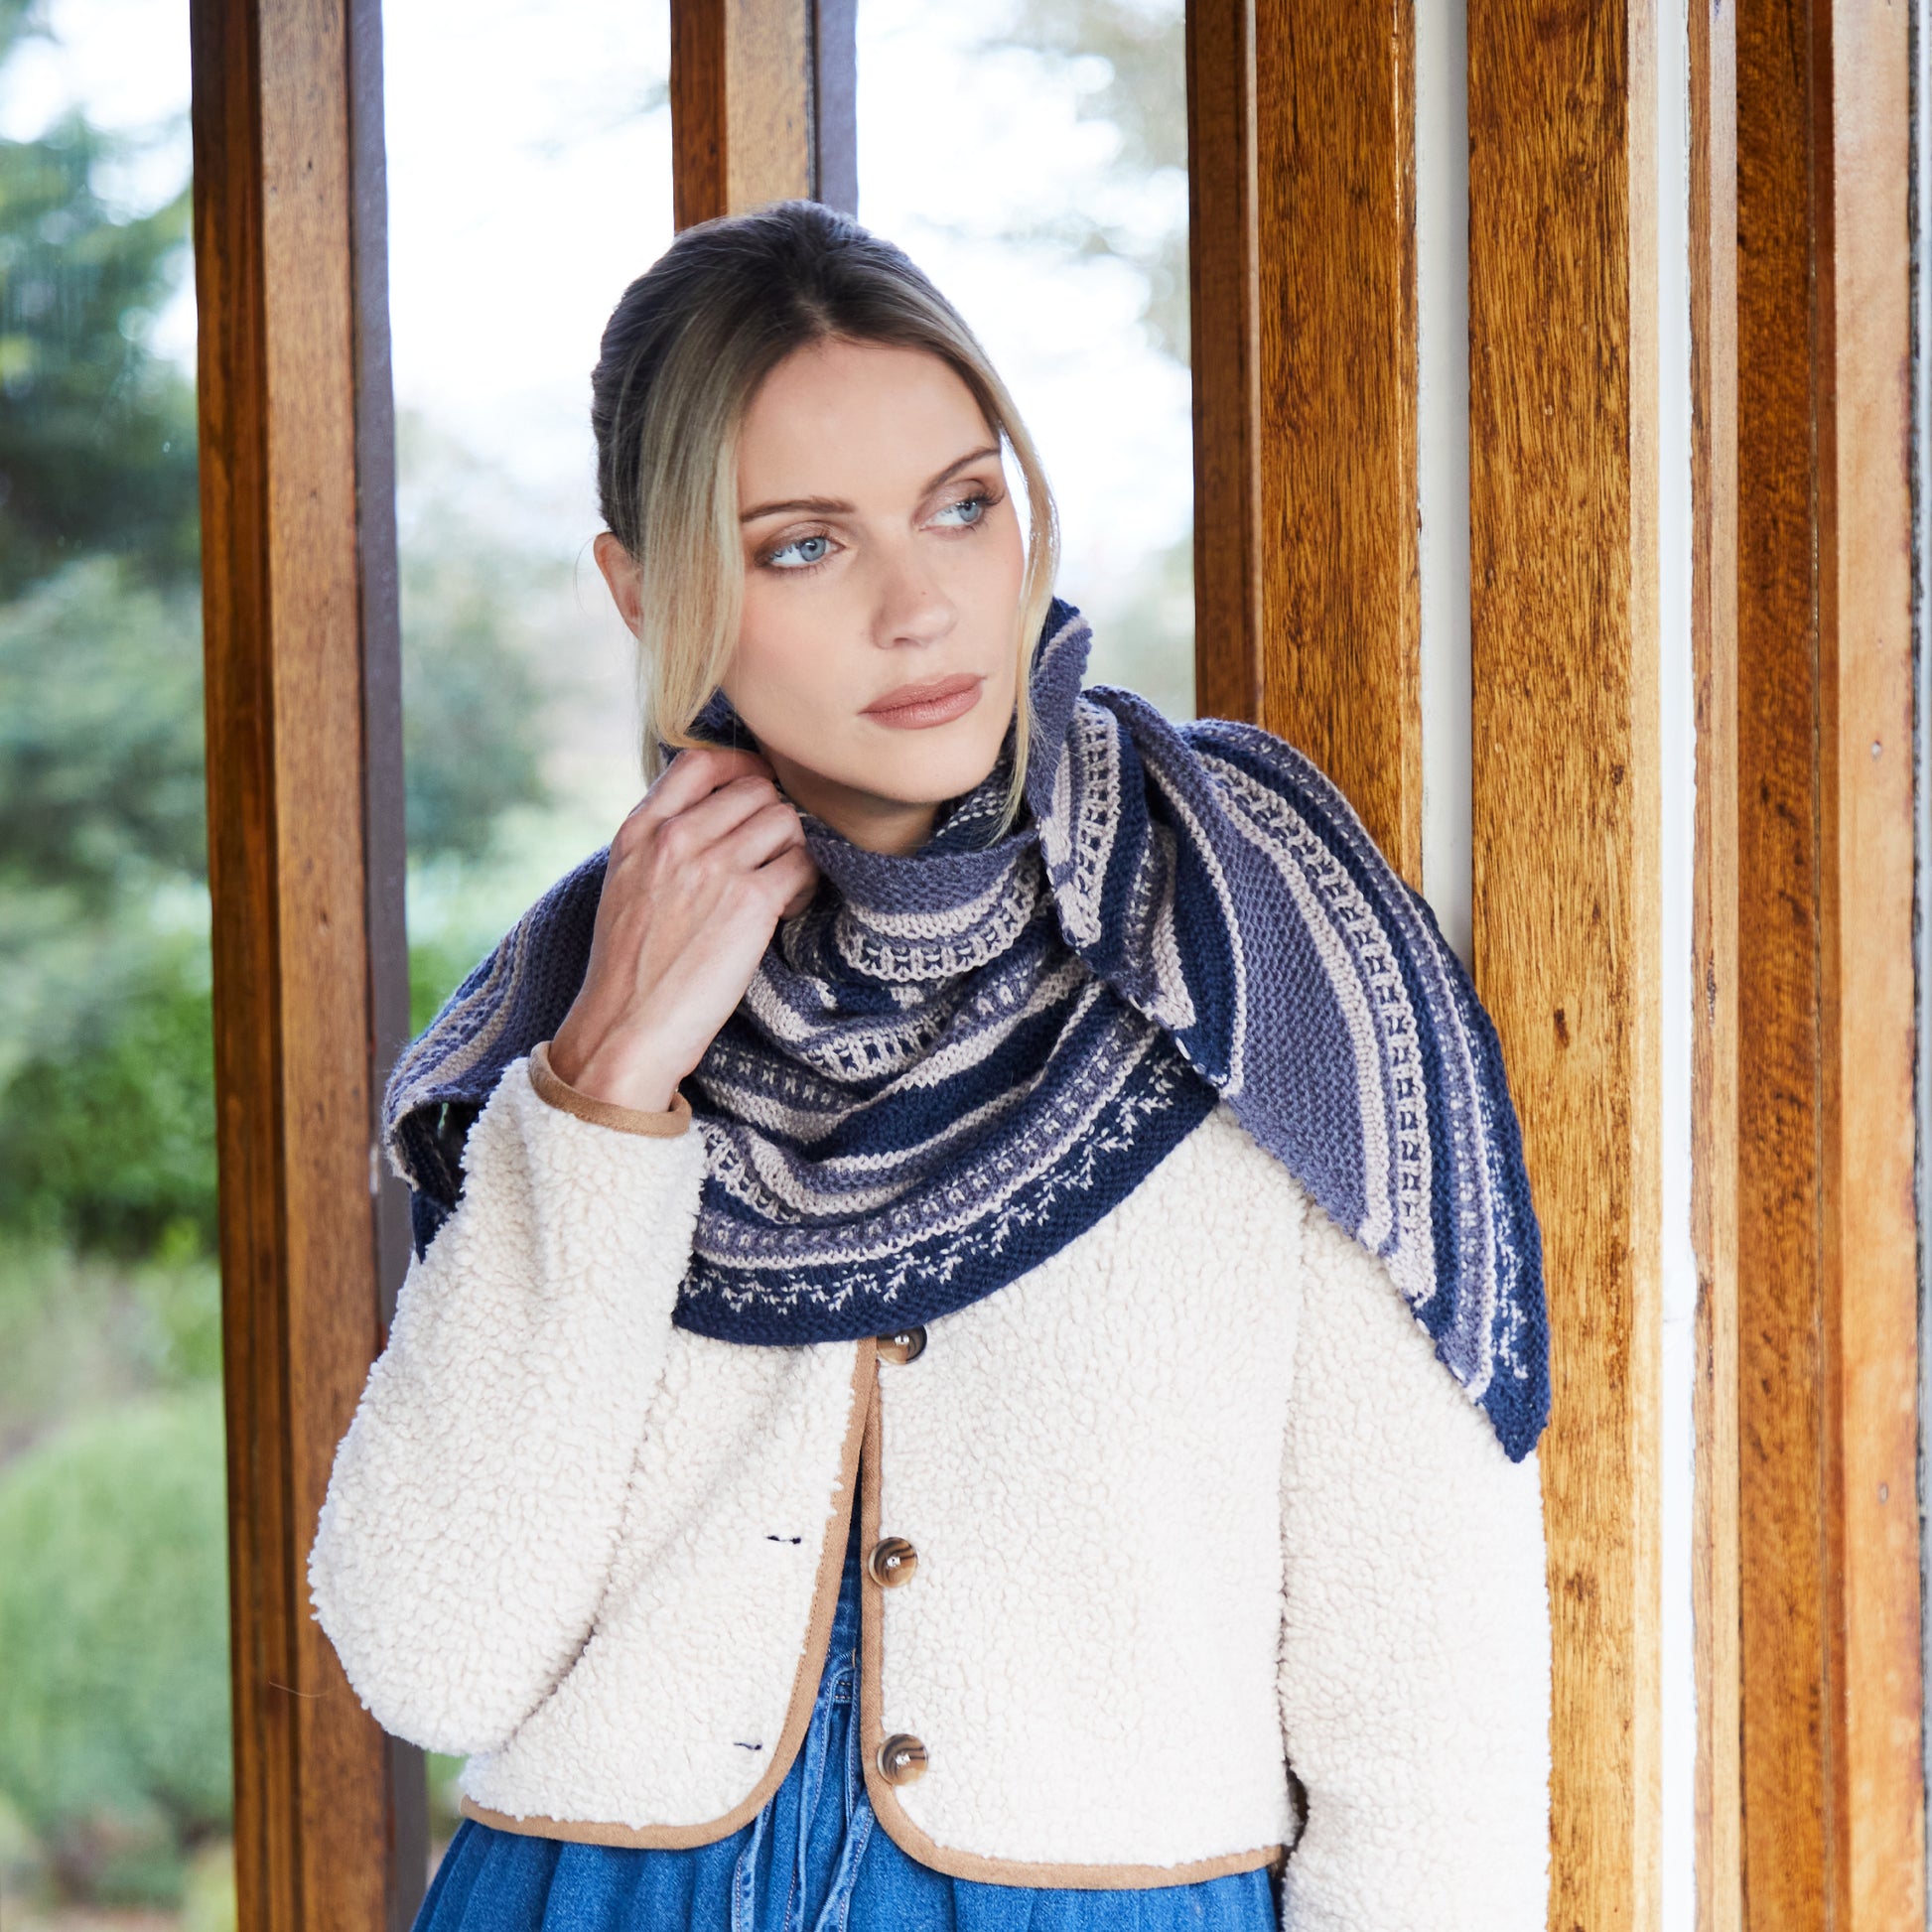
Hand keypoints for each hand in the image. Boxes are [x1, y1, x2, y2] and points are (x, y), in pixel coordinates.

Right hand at [547, 747, 817, 1112]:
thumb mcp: (625, 885)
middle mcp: (676, 839)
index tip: (755, 792)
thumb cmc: (628, 969)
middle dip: (772, 819)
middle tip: (769, 858)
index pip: (700, 762)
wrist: (625, 1027)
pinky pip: (803, 862)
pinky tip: (786, 909)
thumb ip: (659, 845)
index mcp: (640, 831)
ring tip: (778, 887)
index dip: (740, 769)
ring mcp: (714, 866)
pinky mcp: (750, 901)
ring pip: (784, 820)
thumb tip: (710, 819)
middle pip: (754, 789)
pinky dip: (804, 884)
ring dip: (792, 851)